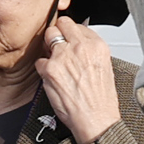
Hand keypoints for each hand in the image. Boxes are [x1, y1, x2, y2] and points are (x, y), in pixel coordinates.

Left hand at [33, 18, 120, 143]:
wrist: (96, 119)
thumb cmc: (101, 99)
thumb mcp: (104, 67)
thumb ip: (90, 50)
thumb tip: (76, 41)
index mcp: (97, 45)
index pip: (77, 24)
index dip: (70, 33)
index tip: (68, 39)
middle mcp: (80, 47)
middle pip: (60, 24)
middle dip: (57, 34)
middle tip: (58, 47)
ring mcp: (63, 56)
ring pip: (47, 38)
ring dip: (49, 50)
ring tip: (57, 65)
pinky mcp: (50, 69)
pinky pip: (39, 61)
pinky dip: (43, 70)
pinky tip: (54, 80)